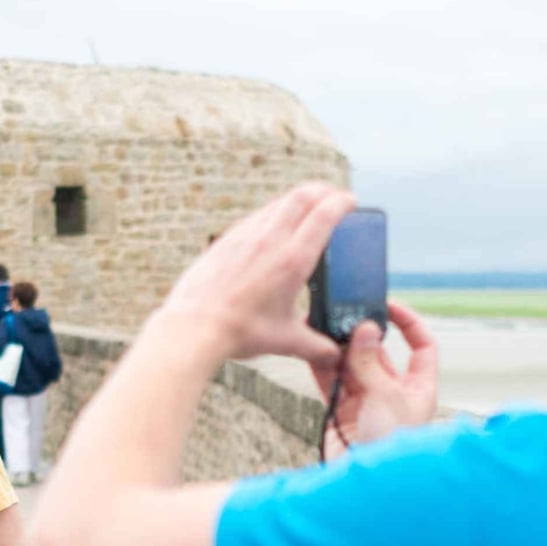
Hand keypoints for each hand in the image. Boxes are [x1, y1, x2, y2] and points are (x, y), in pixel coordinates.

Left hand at [158, 182, 351, 369]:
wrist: (194, 325)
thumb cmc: (240, 332)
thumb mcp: (285, 341)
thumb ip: (315, 346)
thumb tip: (334, 355)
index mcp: (293, 260)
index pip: (325, 214)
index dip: (342, 202)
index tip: (351, 201)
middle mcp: (271, 239)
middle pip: (303, 196)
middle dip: (323, 190)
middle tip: (334, 197)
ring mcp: (246, 235)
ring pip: (278, 202)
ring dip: (298, 199)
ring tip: (307, 209)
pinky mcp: (227, 239)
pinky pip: (257, 215)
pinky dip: (273, 212)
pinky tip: (272, 227)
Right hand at [311, 300, 439, 457]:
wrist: (362, 486)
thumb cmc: (388, 447)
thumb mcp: (384, 397)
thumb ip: (369, 361)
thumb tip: (365, 328)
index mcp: (419, 388)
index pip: (422, 347)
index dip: (409, 324)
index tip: (389, 306)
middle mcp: (394, 393)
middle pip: (378, 354)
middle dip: (361, 337)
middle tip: (345, 319)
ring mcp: (367, 402)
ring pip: (352, 365)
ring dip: (339, 350)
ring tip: (325, 331)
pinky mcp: (342, 411)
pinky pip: (331, 382)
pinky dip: (323, 366)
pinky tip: (314, 350)